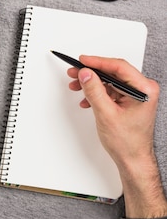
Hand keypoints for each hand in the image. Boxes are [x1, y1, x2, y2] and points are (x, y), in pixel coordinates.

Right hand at [67, 55, 166, 218]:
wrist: (132, 159)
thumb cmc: (128, 142)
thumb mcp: (106, 113)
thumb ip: (94, 91)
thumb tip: (86, 73)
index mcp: (144, 90)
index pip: (118, 67)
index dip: (98, 62)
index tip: (82, 60)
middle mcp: (143, 90)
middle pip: (113, 72)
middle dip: (91, 72)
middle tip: (75, 72)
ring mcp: (136, 95)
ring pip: (109, 80)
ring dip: (91, 83)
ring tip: (76, 85)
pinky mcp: (128, 100)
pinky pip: (109, 90)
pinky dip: (96, 92)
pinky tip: (86, 99)